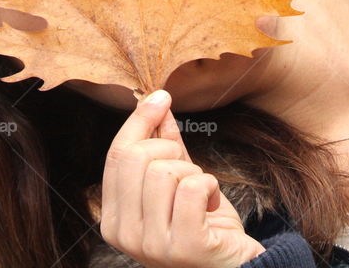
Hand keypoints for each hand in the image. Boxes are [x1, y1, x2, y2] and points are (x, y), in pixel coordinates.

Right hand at [100, 89, 266, 267]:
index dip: (139, 120)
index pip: (117, 155)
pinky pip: (192, 187)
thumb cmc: (204, 226)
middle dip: (170, 150)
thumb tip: (155, 102)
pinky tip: (210, 207)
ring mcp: (152, 245)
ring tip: (200, 195)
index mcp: (113, 219)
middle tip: (188, 171)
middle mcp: (125, 235)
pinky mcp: (184, 247)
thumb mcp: (178, 181)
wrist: (234, 266)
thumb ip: (164, 146)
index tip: (160, 97)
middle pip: (137, 157)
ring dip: (193, 173)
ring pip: (165, 171)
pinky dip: (210, 186)